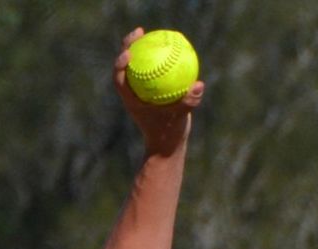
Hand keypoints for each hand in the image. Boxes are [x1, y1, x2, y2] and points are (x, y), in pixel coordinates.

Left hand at [113, 27, 204, 156]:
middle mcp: (133, 93)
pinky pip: (152, 70)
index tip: (128, 53)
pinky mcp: (150, 92)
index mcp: (131, 100)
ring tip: (150, 33)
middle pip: (125, 66)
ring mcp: (141, 92)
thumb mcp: (180, 119)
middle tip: (139, 32)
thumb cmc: (169, 134)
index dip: (120, 64)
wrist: (166, 146)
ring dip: (141, 49)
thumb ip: (188, 102)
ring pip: (137, 66)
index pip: (119, 79)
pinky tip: (169, 47)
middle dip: (128, 46)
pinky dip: (157, 59)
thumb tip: (198, 85)